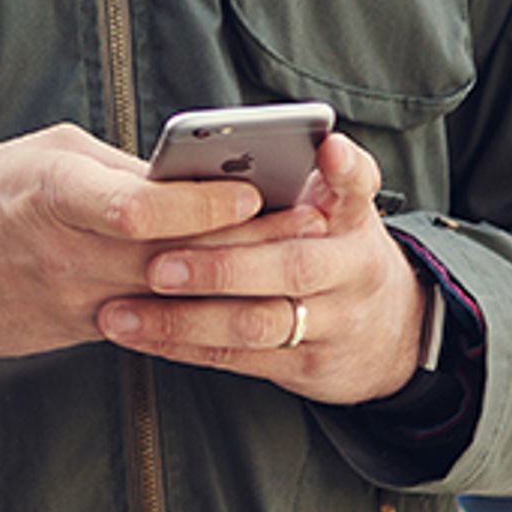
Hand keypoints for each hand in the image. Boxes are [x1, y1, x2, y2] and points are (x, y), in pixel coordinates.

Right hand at [0, 124, 266, 361]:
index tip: (254, 187)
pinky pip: (154, 315)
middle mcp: (70, 252)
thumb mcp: (40, 157)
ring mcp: (76, 299)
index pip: (144, 204)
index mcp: (53, 192)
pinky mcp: (82, 330)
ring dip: (238, 279)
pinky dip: (198, 303)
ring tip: (291, 259)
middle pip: (179, 252)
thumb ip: (113, 169)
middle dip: (249, 240)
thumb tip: (183, 179)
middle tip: (308, 225)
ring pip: (178, 293)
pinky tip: (238, 290)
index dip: (207, 201)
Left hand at [96, 133, 429, 405]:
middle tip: (158, 263)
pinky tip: (135, 332)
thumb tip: (215, 146)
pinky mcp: (306, 365)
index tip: (326, 150)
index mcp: (352, 218)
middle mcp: (351, 269)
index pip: (357, 186)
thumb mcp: (332, 207)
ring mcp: (333, 323)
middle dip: (222, 266)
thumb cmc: (331, 249)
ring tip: (122, 310)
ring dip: (183, 318)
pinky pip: (237, 357)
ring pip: (257, 321)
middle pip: (292, 266)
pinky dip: (180, 345)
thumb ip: (289, 176)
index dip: (345, 170)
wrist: (390, 334)